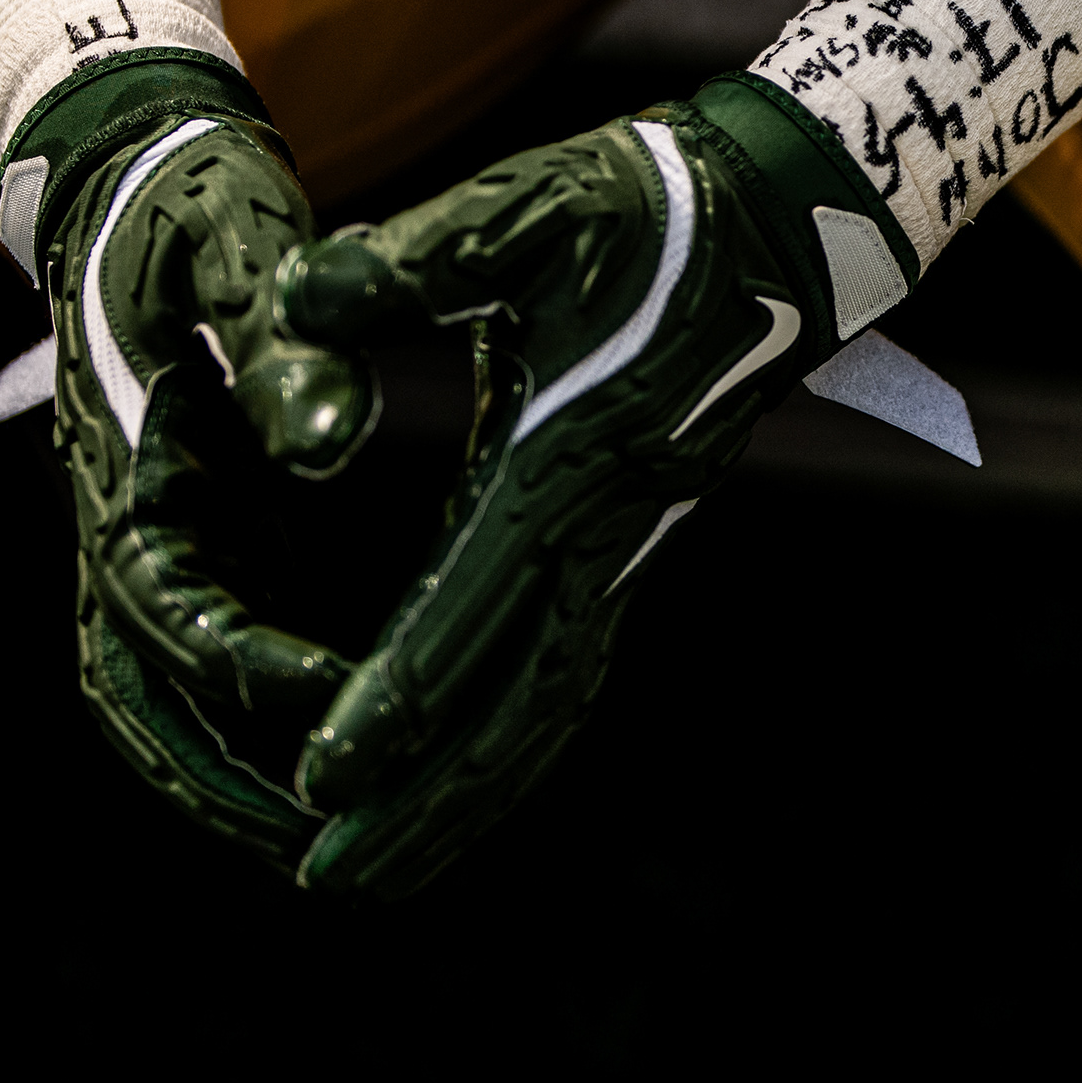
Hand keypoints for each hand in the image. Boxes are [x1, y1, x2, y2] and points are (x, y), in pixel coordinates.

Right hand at [25, 55, 376, 864]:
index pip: (164, 596)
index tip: (332, 692)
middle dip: (217, 773)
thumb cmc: (189, 191)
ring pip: (162, 692)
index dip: (242, 659)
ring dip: (230, 770)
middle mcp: (121, 510)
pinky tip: (347, 745)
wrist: (132, 164)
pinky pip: (210, 654)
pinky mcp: (197, 527)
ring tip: (333, 837)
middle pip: (136, 688)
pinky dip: (258, 716)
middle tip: (322, 838)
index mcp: (126, 451)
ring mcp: (153, 528)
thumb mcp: (239, 239)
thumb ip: (283, 339)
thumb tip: (336, 439)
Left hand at [253, 75, 912, 896]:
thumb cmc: (644, 206)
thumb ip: (411, 257)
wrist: (779, 221)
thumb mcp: (525, 207)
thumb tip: (302, 295)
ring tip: (379, 868)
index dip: (397, 697)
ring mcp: (625, 545)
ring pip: (545, 705)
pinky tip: (462, 785)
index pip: (469, 600)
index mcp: (563, 457)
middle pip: (512, 700)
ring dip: (465, 795)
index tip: (324, 776)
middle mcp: (601, 525)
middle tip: (331, 876)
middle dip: (423, 797)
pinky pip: (566, 673)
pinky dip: (510, 746)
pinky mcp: (628, 544)